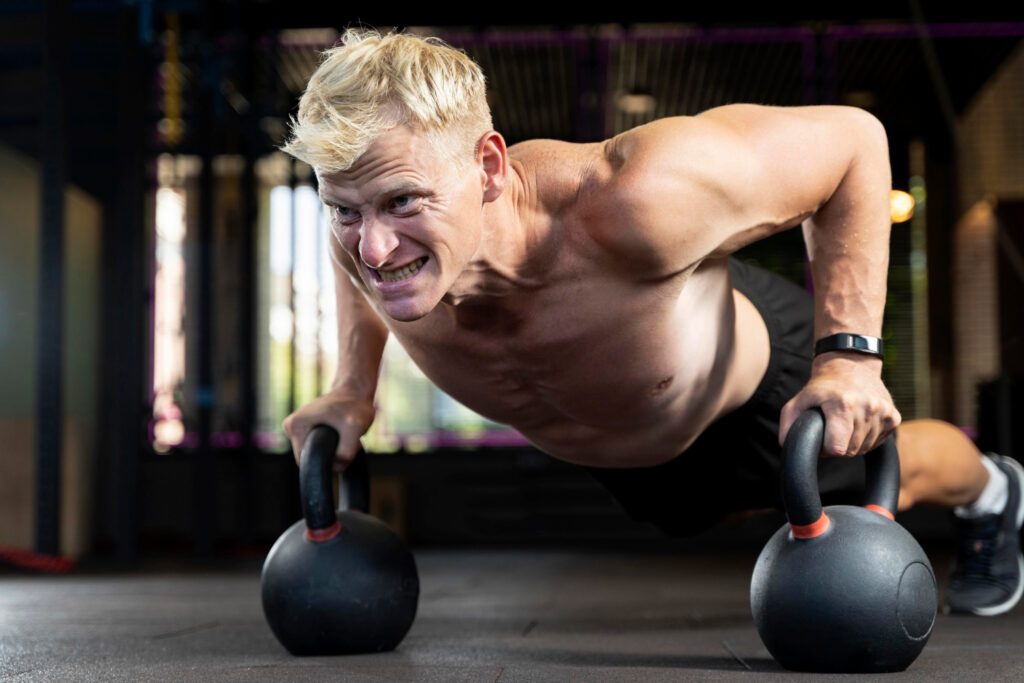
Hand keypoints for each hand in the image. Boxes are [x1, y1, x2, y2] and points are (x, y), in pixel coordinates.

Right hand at [282, 391, 375, 470]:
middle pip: (310, 457)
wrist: (355, 391)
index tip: (342, 442)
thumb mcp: (355, 428)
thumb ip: (346, 451)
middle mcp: (291, 426)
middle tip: (346, 437)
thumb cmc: (354, 406)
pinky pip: (317, 446)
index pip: (305, 460)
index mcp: (294, 425)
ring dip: (332, 449)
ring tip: (344, 432)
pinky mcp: (305, 428)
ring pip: (315, 452)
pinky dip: (332, 444)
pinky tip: (340, 432)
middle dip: (330, 453)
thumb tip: (335, 467)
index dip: (327, 459)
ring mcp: (297, 427)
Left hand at [779, 354, 900, 456]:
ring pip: (865, 448)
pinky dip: (867, 438)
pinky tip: (859, 422)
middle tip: (832, 428)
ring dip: (853, 442)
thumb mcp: (799, 400)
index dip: (827, 449)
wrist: (851, 365)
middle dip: (839, 445)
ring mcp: (883, 411)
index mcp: (843, 404)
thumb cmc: (823, 387)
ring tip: (845, 423)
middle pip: (851, 450)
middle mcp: (867, 407)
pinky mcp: (894, 416)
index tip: (823, 439)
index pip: (838, 448)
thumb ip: (789, 424)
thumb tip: (787, 445)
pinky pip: (878, 442)